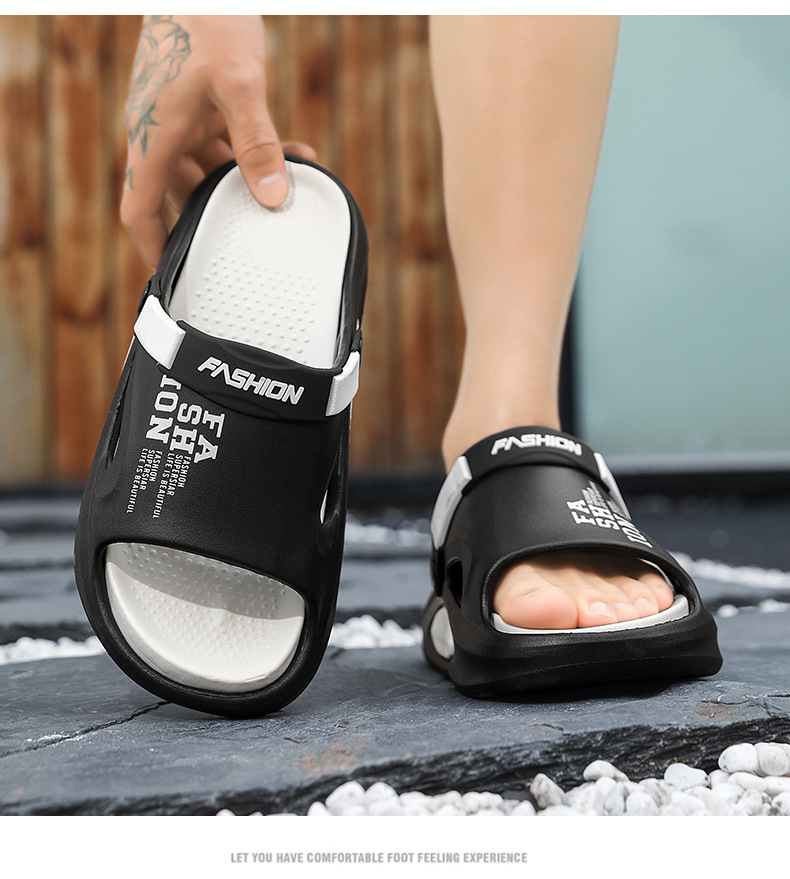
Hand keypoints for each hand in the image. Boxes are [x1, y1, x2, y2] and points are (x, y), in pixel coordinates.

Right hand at [120, 15, 314, 265]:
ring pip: (213, 170)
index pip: (140, 207)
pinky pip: (232, 141)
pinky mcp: (205, 102)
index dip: (154, 245)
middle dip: (217, 217)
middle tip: (249, 244)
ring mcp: (184, 117)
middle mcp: (163, 132)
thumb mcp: (238, 86)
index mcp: (153, 137)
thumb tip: (274, 198)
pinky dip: (262, 153)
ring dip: (249, 184)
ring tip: (288, 198)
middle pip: (183, 194)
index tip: (173, 273)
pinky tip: (299, 157)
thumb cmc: (207, 20)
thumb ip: (257, 144)